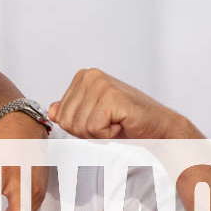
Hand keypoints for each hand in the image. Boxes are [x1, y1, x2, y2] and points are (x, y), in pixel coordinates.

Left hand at [48, 68, 201, 139]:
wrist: (158, 128)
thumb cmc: (127, 122)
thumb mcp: (91, 116)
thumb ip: (70, 111)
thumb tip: (52, 111)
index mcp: (82, 77)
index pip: (60, 115)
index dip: (79, 127)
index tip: (100, 120)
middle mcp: (90, 76)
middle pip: (67, 121)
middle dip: (87, 132)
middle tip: (109, 123)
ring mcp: (101, 84)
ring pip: (79, 126)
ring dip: (98, 133)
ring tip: (115, 123)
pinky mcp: (112, 97)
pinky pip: (93, 128)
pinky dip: (107, 134)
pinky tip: (121, 123)